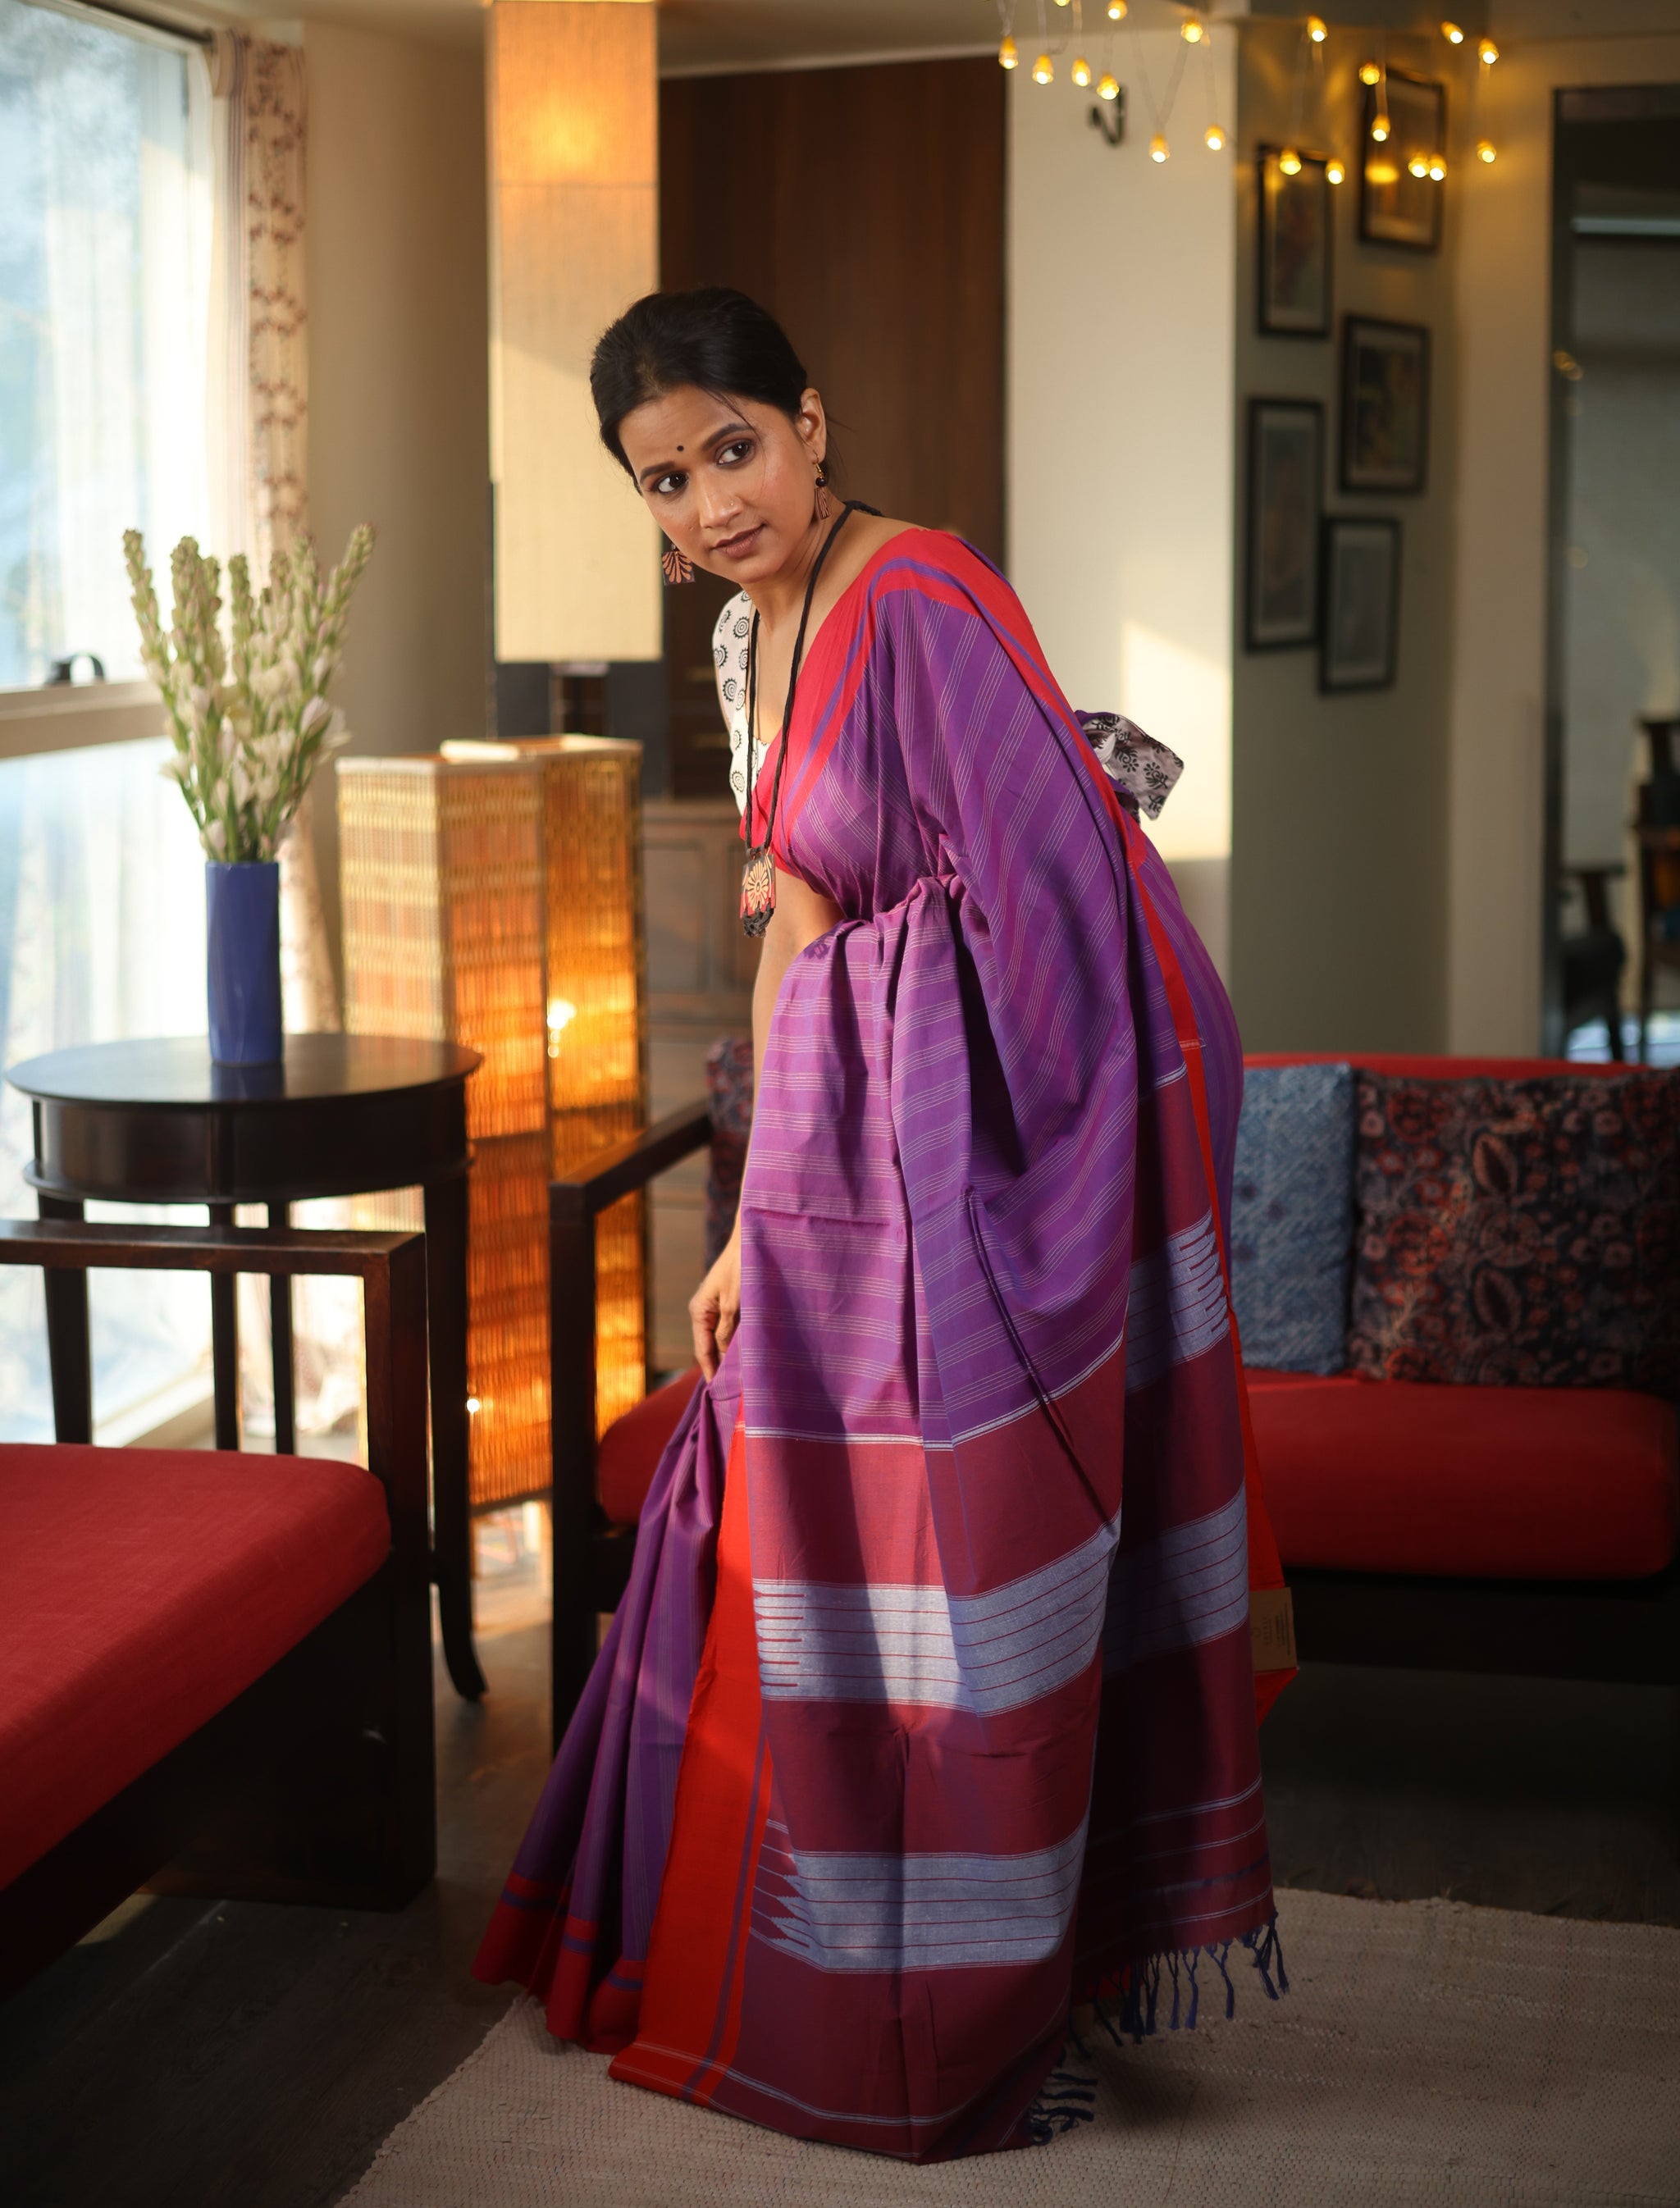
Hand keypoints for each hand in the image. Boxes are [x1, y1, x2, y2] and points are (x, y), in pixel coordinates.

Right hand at [689, 1224, 741, 1380]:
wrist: (753, 1238)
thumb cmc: (743, 1267)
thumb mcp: (734, 1303)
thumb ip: (727, 1331)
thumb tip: (722, 1355)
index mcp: (699, 1311)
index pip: (702, 1350)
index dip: (711, 1372)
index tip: (719, 1393)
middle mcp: (705, 1310)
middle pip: (711, 1346)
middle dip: (721, 1365)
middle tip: (733, 1390)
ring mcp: (718, 1305)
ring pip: (723, 1337)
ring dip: (732, 1353)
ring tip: (743, 1376)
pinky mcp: (731, 1301)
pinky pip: (732, 1327)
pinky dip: (739, 1339)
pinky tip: (750, 1352)